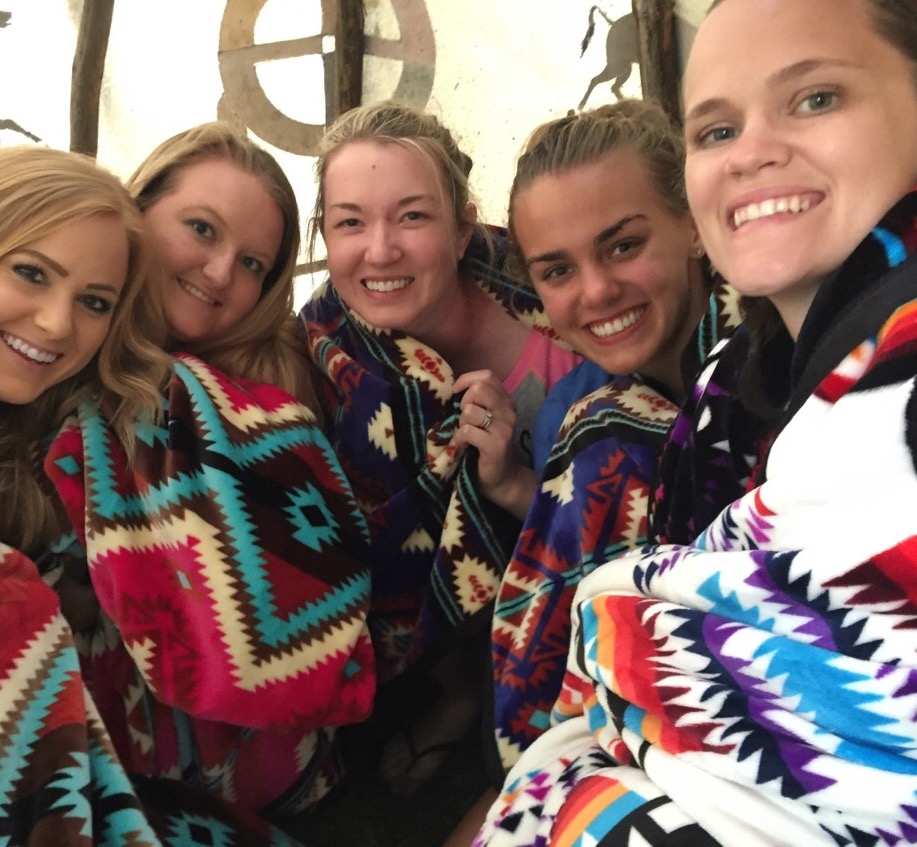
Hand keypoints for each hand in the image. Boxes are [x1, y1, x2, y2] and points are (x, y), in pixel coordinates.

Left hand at [452, 370, 535, 519]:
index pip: (487, 376)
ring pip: (470, 411)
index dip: (467, 380)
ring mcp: (504, 428)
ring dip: (461, 422)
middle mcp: (508, 411)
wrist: (502, 479)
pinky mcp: (496, 446)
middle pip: (479, 389)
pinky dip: (459, 438)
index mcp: (506, 401)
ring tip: (465, 433)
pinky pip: (468, 431)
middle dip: (463, 402)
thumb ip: (476, 402)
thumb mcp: (484, 419)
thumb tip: (452, 389)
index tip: (456, 393)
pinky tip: (464, 446)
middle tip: (463, 418)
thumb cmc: (487, 446)